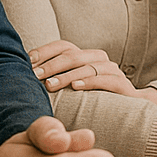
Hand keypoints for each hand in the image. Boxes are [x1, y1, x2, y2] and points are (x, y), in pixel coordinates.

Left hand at [30, 40, 156, 105]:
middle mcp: (99, 60)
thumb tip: (27, 78)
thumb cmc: (95, 99)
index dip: (46, 51)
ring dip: (67, 75)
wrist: (130, 111)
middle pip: (74, 54)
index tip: (28, 61)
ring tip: (50, 85)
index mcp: (85, 57)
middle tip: (34, 75)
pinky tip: (76, 87)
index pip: (64, 46)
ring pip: (88, 66)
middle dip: (52, 65)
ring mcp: (112, 71)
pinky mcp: (122, 85)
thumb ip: (56, 80)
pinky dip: (89, 81)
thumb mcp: (74, 87)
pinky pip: (106, 79)